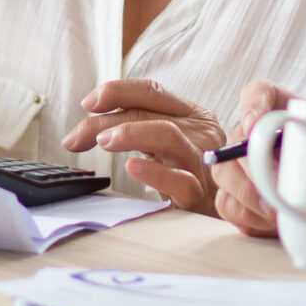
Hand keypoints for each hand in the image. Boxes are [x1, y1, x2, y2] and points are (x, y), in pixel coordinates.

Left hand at [62, 79, 222, 212]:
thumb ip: (144, 126)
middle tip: (75, 137)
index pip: (150, 91)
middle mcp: (201, 132)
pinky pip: (180, 181)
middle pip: (148, 113)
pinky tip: (132, 167)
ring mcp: (203, 163)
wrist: (231, 214)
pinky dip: (154, 172)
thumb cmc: (194, 176)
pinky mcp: (202, 196)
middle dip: (104, 121)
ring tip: (101, 142)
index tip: (87, 103)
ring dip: (129, 134)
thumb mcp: (171, 144)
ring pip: (167, 135)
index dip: (116, 91)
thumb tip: (94, 121)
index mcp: (193, 115)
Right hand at [204, 81, 294, 237]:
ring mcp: (234, 163)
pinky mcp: (233, 194)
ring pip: (224, 176)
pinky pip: (227, 205)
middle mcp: (246, 131)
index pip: (256, 93)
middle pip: (234, 144)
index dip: (252, 108)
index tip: (256, 125)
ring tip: (277, 212)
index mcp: (272, 105)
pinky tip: (269, 222)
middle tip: (277, 188)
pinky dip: (248, 216)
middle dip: (254, 170)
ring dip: (250, 197)